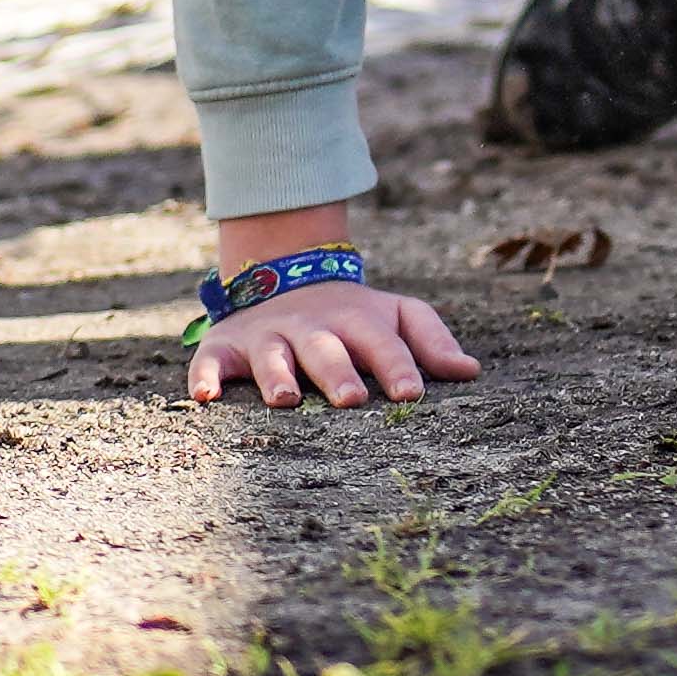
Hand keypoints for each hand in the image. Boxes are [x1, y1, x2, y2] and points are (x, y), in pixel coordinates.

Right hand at [186, 279, 480, 410]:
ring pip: (272, 355)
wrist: (288, 275)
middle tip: (350, 400)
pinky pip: (211, 360)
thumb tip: (471, 371)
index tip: (411, 394)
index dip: (397, 367)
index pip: (382, 342)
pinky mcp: (228, 346)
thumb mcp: (395, 315)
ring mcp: (268, 336)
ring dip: (277, 375)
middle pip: (326, 349)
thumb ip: (430, 340)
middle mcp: (312, 327)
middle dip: (338, 373)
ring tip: (284, 400)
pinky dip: (205, 376)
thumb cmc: (354, 316)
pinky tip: (205, 398)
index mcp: (357, 321)